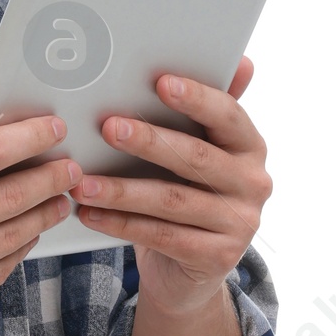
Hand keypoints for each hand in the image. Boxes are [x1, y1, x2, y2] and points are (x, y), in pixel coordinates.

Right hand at [0, 98, 80, 335]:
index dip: (25, 139)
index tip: (51, 129)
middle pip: (6, 196)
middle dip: (48, 177)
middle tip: (70, 167)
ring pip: (11, 234)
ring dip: (43, 213)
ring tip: (60, 199)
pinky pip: (0, 269)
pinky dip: (21, 247)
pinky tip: (30, 232)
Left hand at [68, 56, 270, 317]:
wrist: (190, 273)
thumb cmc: (189, 197)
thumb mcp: (199, 155)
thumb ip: (207, 115)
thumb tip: (241, 63)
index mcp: (250, 148)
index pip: (228, 116)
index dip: (197, 98)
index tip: (161, 82)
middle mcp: (253, 184)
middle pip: (195, 157)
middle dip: (149, 141)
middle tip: (108, 127)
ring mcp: (239, 224)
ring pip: (172, 201)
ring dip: (122, 190)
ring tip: (82, 182)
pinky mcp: (217, 257)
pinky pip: (161, 236)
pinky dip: (120, 224)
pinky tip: (89, 213)